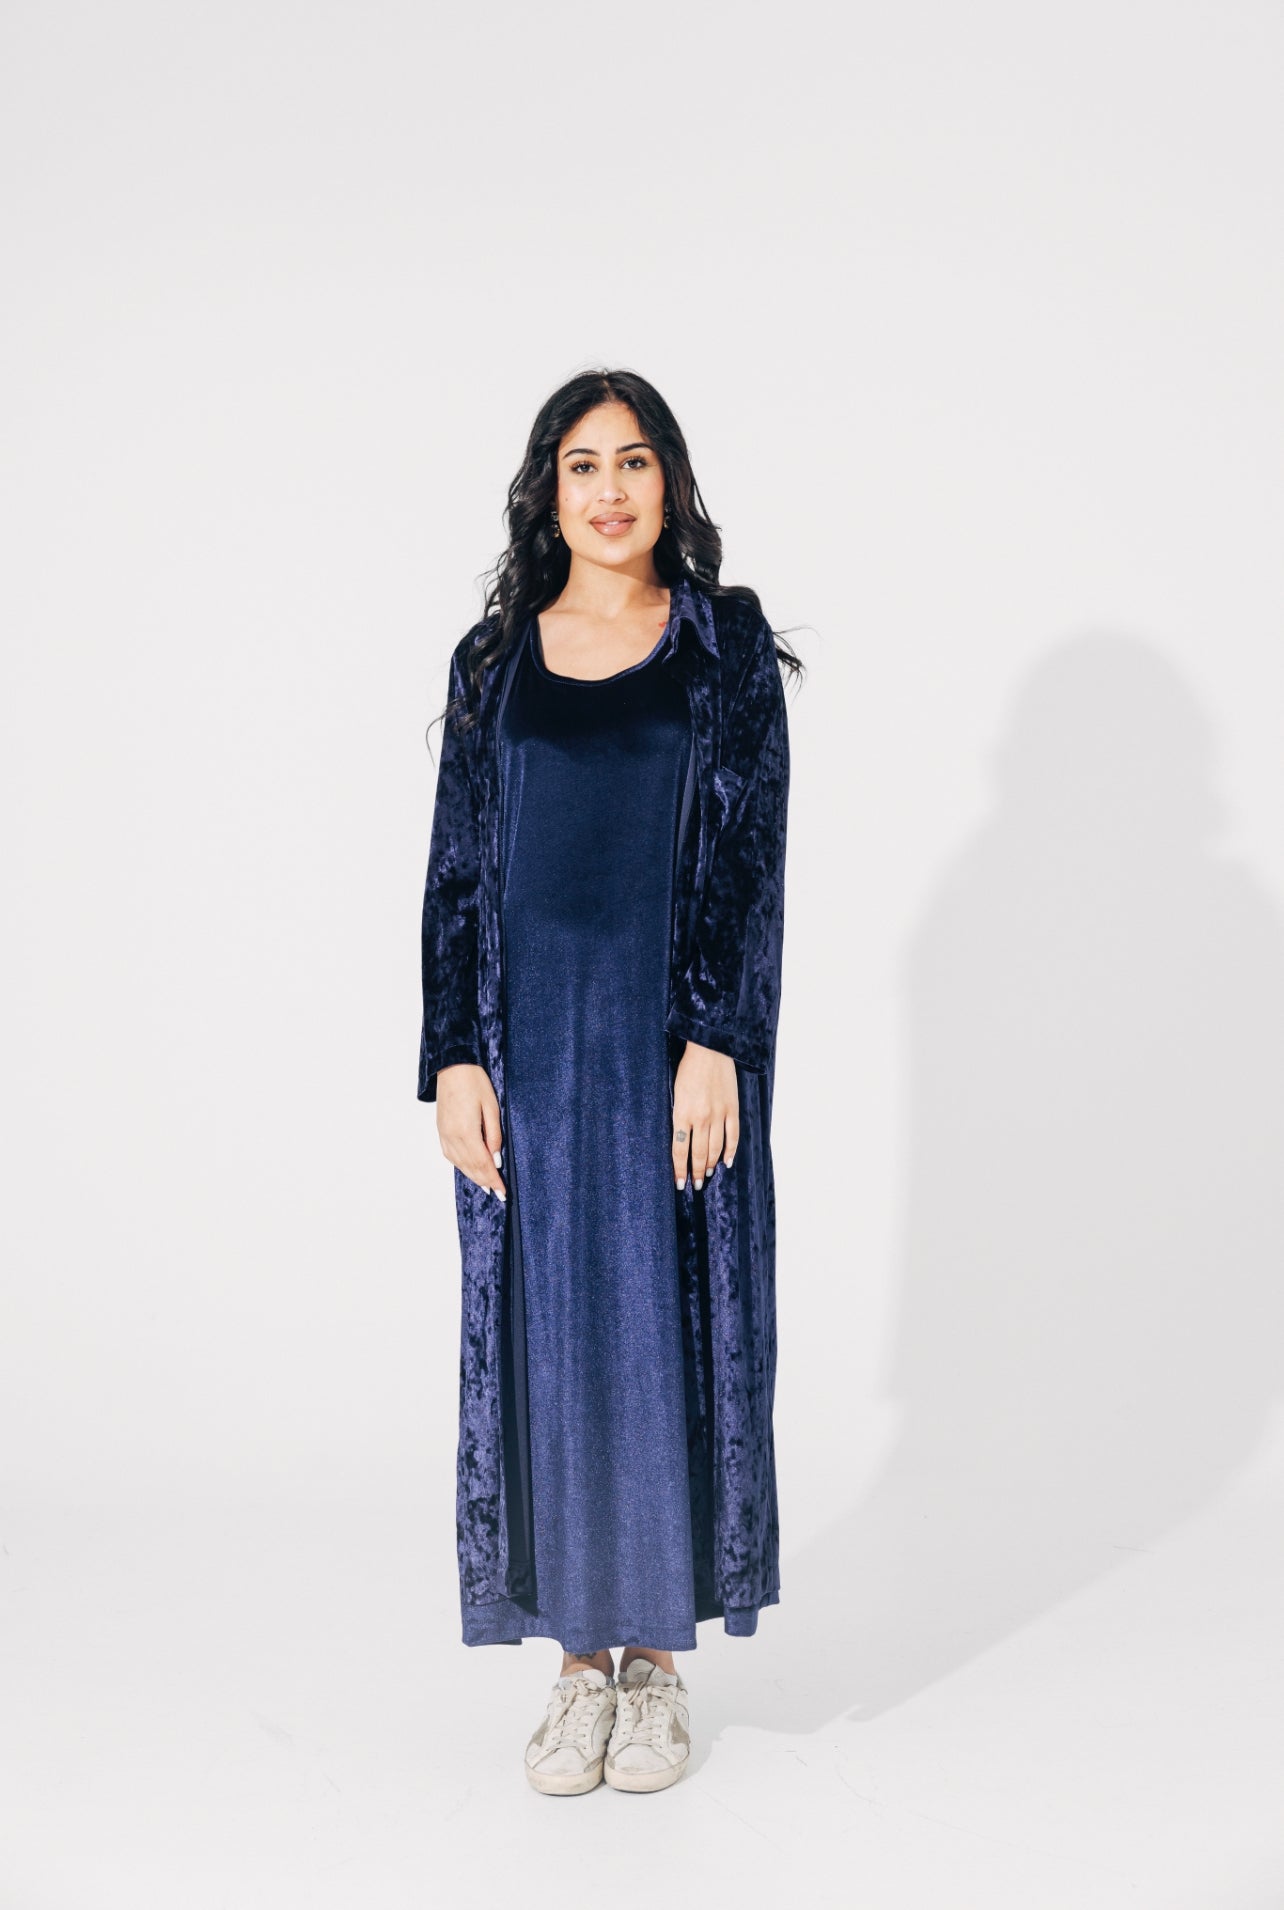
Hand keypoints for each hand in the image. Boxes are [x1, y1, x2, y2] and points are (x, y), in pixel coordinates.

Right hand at [436, 1064, 506, 1199]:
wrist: (453, 1067)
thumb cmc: (475, 1082)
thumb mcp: (492, 1107)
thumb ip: (494, 1135)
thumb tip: (496, 1159)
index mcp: (466, 1132)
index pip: (482, 1163)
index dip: (493, 1179)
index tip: (503, 1192)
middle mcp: (452, 1136)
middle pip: (470, 1167)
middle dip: (485, 1182)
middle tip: (498, 1194)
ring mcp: (444, 1134)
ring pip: (459, 1163)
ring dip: (473, 1176)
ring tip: (486, 1186)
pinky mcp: (441, 1130)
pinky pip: (450, 1155)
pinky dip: (461, 1166)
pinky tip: (468, 1169)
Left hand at [671, 1040, 738, 1190]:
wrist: (709, 1050)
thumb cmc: (688, 1070)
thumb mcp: (675, 1093)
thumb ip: (678, 1116)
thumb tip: (680, 1138)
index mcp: (682, 1114)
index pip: (680, 1150)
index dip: (679, 1170)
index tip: (680, 1184)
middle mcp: (701, 1118)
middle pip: (698, 1154)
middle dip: (696, 1172)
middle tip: (695, 1185)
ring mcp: (718, 1114)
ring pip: (715, 1148)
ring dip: (711, 1165)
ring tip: (707, 1175)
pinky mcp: (732, 1109)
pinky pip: (733, 1136)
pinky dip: (730, 1151)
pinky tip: (726, 1162)